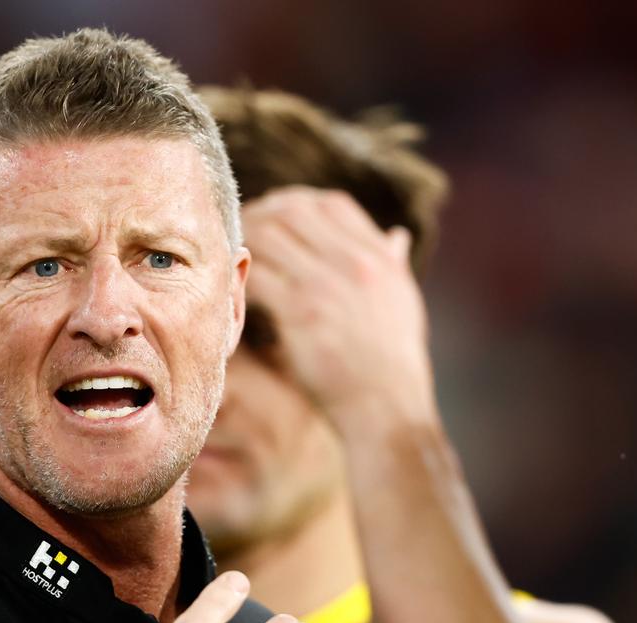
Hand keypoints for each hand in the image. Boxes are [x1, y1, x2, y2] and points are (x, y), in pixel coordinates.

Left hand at [242, 186, 434, 425]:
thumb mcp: (404, 302)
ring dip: (245, 241)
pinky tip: (234, 287)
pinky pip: (257, 275)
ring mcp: (326, 284)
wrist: (387, 406)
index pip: (331, 203)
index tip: (277, 216)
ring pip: (269, 234)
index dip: (299, 203)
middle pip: (294, 210)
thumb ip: (394, 265)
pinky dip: (240, 276)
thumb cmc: (394, 362)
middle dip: (262, 214)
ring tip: (231, 255)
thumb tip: (397, 235)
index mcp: (379, 256)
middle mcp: (355, 262)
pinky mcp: (301, 311)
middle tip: (242, 231)